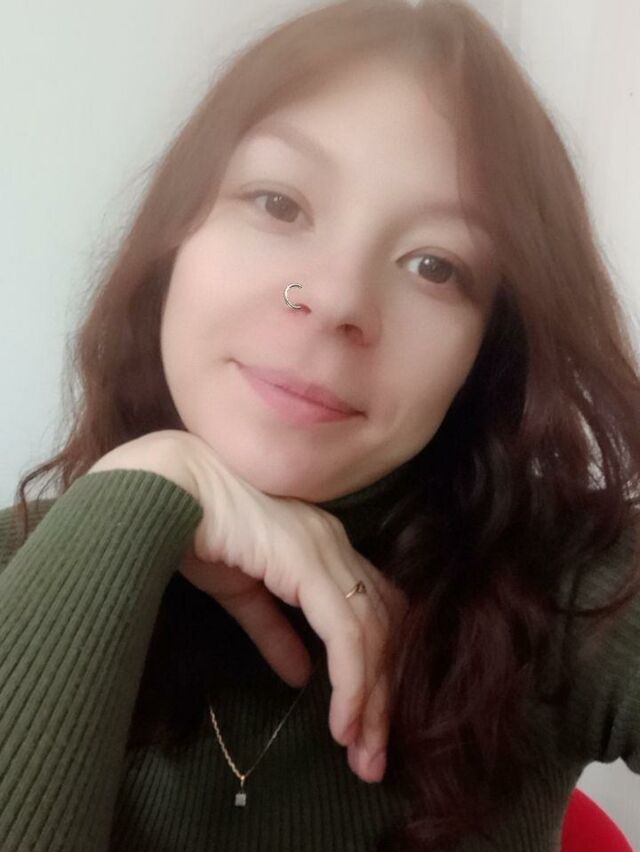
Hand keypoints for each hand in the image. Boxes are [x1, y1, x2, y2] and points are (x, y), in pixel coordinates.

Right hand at [89, 429, 407, 782]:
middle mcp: (336, 546)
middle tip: (373, 756)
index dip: (376, 668)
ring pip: (372, 635)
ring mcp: (326, 551)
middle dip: (383, 695)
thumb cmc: (198, 529)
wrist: (166, 489)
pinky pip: (346, 632)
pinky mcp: (309, 563)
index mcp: (323, 548)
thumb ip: (274, 631)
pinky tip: (343, 721)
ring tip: (362, 753)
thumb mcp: (242, 593)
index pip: (371, 612)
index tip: (364, 724)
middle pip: (384, 628)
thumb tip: (301, 676)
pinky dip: (351, 681)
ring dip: (371, 699)